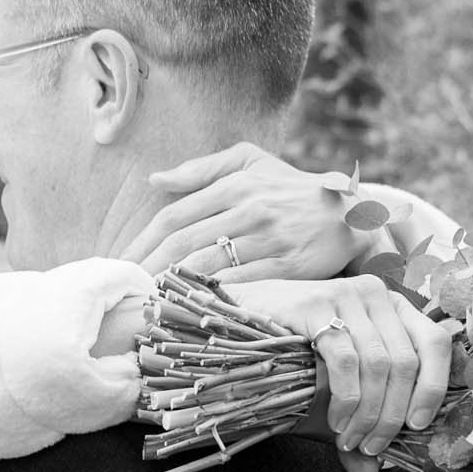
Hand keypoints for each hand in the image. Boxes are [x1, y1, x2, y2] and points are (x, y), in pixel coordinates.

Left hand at [124, 142, 357, 282]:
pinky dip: (210, 298)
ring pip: (208, 267)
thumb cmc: (291, 189)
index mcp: (237, 184)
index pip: (175, 215)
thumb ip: (203, 168)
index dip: (142, 242)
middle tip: (125, 288)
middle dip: (148, 268)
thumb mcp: (252, 162)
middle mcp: (251, 209)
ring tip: (145, 301)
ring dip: (172, 286)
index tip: (122, 263)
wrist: (350, 215)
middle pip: (184, 243)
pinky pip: (240, 285)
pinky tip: (187, 309)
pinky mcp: (288, 267)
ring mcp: (270, 239)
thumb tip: (156, 180)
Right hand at [221, 276, 452, 470]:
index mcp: (395, 309)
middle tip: (370, 447)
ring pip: (378, 365)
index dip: (434, 388)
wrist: (242, 313)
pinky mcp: (317, 305)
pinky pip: (345, 360)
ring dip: (368, 414)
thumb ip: (358, 423)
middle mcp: (377, 296)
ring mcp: (347, 296)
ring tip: (349, 440)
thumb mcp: (337, 384)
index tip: (416, 426)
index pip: (436, 343)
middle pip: (406, 363)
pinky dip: (346, 398)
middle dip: (391, 416)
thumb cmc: (296, 350)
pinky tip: (334, 419)